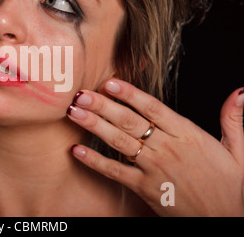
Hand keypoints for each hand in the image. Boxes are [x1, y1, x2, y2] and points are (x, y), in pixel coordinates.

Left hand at [67, 78, 243, 215]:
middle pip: (130, 121)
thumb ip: (233, 120)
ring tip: (74, 112)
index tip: (110, 82)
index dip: (130, 94)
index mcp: (189, 135)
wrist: (228, 220)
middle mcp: (168, 149)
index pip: (154, 108)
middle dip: (103, 105)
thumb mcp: (239, 151)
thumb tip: (239, 93)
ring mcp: (154, 169)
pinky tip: (77, 150)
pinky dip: (95, 161)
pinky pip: (116, 172)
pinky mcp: (146, 189)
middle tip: (81, 93)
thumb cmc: (231, 187)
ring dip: (94, 125)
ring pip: (119, 142)